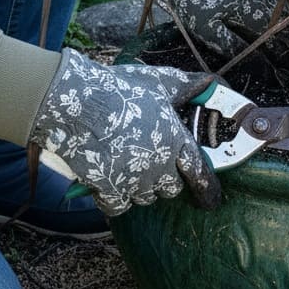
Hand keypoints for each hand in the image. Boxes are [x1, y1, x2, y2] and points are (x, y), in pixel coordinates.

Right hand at [29, 49, 219, 215]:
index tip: (210, 200)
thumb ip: (189, 85)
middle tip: (148, 161)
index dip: (207, 189)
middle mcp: (159, 165)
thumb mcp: (159, 81)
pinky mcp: (109, 191)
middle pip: (171, 188)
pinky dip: (114, 198)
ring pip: (145, 197)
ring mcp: (134, 181)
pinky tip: (107, 181)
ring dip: (139, 187)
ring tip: (123, 163)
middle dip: (164, 178)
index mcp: (176, 141)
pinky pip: (119, 206)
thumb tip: (213, 84)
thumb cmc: (118, 89)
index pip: (200, 173)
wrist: (75, 103)